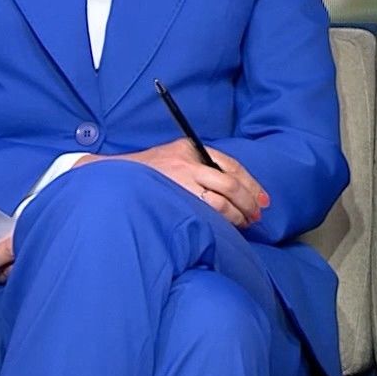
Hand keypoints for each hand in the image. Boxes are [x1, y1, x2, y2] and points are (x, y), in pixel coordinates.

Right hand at [119, 139, 269, 228]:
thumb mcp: (174, 158)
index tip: (262, 199)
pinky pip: (203, 212)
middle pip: (230, 183)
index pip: (231, 165)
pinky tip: (224, 227)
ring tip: (242, 223)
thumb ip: (200, 167)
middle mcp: (187, 162)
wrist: (113, 176)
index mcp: (190, 148)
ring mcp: (178, 180)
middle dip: (248, 202)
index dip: (251, 184)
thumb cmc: (147, 172)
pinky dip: (219, 221)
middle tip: (256, 216)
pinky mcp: (171, 197)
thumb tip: (234, 192)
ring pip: (219, 201)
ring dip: (235, 215)